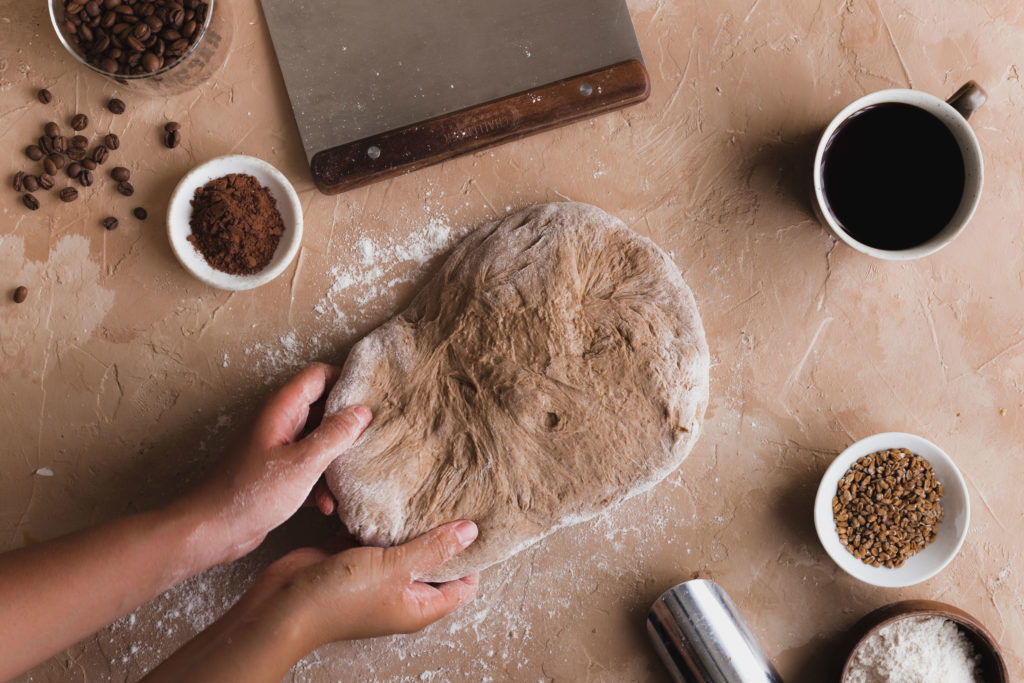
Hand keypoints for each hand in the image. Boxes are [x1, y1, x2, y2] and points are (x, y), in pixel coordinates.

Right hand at [144, 521, 480, 681]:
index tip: (482, 523)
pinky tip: (388, 491)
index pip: (462, 585)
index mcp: (417, 605)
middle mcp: (399, 591)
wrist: (281, 604)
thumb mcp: (394, 570)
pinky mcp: (350, 556)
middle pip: (434, 561)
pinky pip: (372, 534)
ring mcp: (374, 574)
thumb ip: (432, 549)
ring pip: (402, 544)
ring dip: (411, 522)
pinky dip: (379, 518)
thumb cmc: (338, 598)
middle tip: (457, 497)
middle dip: (444, 533)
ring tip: (429, 487)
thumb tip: (471, 531)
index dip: (474, 559)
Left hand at [176, 363, 369, 565]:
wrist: (211, 531)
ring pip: (319, 441)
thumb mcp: (302, 463)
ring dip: (335, 461)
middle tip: (371, 441)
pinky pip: (309, 467)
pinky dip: (321, 483)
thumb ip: (335, 435)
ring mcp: (278, 448)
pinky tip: (328, 505)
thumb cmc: (249, 494)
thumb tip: (362, 412)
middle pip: (323, 409)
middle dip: (347, 427)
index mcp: (281, 409)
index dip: (346, 381)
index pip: (318, 376)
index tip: (372, 399)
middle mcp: (279, 422)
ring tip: (347, 483)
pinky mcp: (278, 473)